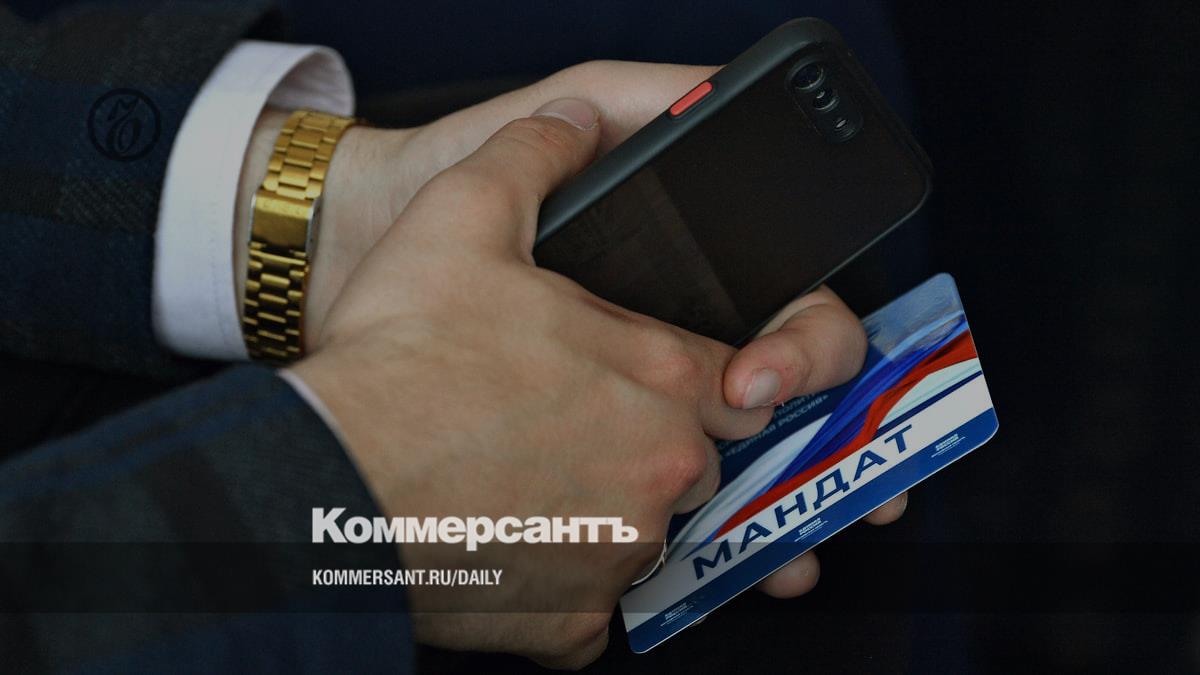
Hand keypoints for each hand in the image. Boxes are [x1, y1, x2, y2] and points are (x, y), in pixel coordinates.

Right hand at [250, 59, 906, 609]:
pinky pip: (589, 604)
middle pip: (693, 458)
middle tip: (565, 425)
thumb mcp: (462, 217)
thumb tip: (569, 125)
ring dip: (599, 512)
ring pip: (641, 532)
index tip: (644, 373)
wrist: (325, 483)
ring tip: (522, 479)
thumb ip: (534, 158)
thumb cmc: (396, 357)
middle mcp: (661, 472)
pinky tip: (502, 539)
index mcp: (656, 376)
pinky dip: (556, 581)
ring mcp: (620, 556)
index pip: (737, 375)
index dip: (694, 370)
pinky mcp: (572, 623)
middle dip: (646, 442)